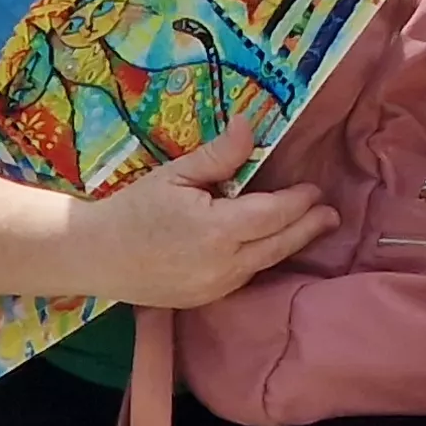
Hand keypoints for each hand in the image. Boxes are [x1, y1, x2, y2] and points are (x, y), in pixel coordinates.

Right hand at [82, 122, 337, 309]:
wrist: (93, 257)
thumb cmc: (132, 210)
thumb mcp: (174, 175)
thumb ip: (218, 156)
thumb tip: (250, 126)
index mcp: (217, 230)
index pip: (275, 215)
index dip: (300, 202)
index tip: (315, 189)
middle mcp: (223, 264)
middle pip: (280, 243)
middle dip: (309, 226)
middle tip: (332, 213)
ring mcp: (215, 287)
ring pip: (265, 263)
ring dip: (289, 244)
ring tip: (313, 227)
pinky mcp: (205, 299)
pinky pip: (245, 277)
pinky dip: (261, 259)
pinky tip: (269, 245)